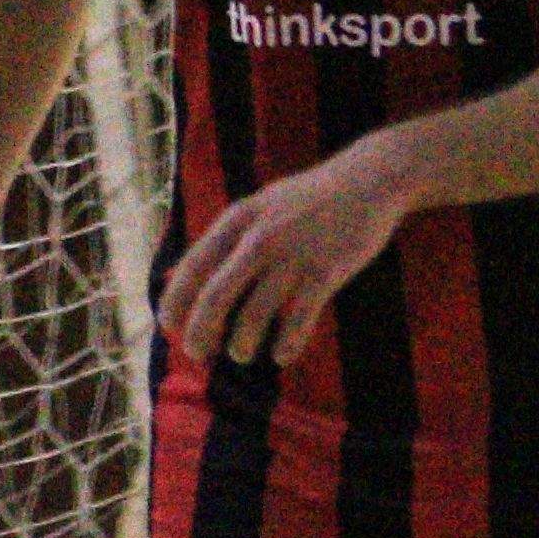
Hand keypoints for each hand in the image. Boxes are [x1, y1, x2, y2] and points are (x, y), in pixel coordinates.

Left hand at [156, 137, 419, 368]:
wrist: (369, 181)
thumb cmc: (311, 199)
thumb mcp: (260, 206)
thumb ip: (225, 238)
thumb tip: (177, 274)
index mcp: (238, 218)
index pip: (192, 267)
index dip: (175, 301)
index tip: (169, 326)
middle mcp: (260, 238)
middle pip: (216, 296)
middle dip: (200, 331)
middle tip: (197, 353)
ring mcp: (294, 255)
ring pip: (255, 315)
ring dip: (242, 343)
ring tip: (240, 355)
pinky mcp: (326, 272)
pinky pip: (299, 320)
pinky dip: (287, 344)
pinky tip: (282, 356)